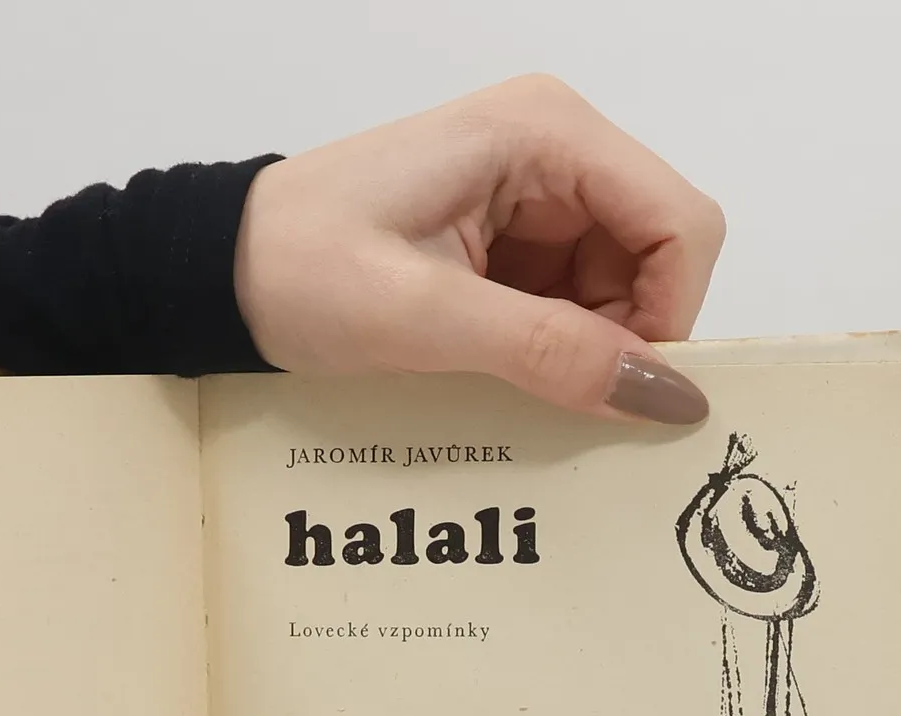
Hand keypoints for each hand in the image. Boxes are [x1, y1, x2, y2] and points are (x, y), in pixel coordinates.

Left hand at [234, 75, 724, 423]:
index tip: (617, 391)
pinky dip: (553, 349)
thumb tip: (666, 397)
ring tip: (509, 383)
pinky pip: (571, 301)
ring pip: (619, 287)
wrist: (220, 273)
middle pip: (656, 256)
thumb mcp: (423, 320)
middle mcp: (555, 148)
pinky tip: (499, 374)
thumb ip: (549, 352)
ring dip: (585, 350)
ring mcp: (533, 193)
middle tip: (554, 396)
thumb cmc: (301, 272)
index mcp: (546, 133)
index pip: (680, 223)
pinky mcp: (507, 238)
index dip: (669, 317)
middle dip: (625, 337)